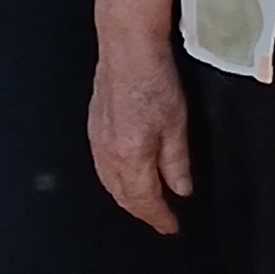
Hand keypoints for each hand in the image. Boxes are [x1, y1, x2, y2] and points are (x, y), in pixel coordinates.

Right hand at [85, 15, 192, 234]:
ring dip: (127, 198)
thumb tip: (180, 189)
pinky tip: (124, 176)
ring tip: (145, 204)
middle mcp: (108, 153)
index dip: (159, 218)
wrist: (127, 46)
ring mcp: (97, 140)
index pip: (145, 200)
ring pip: (109, 183)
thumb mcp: (177, 124)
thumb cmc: (153, 78)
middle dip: (142, 212)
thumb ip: (177, 162)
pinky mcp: (94, 126)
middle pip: (123, 196)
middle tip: (161, 220)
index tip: (172, 227)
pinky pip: (102, 166)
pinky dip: (115, 180)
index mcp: (130, 156)